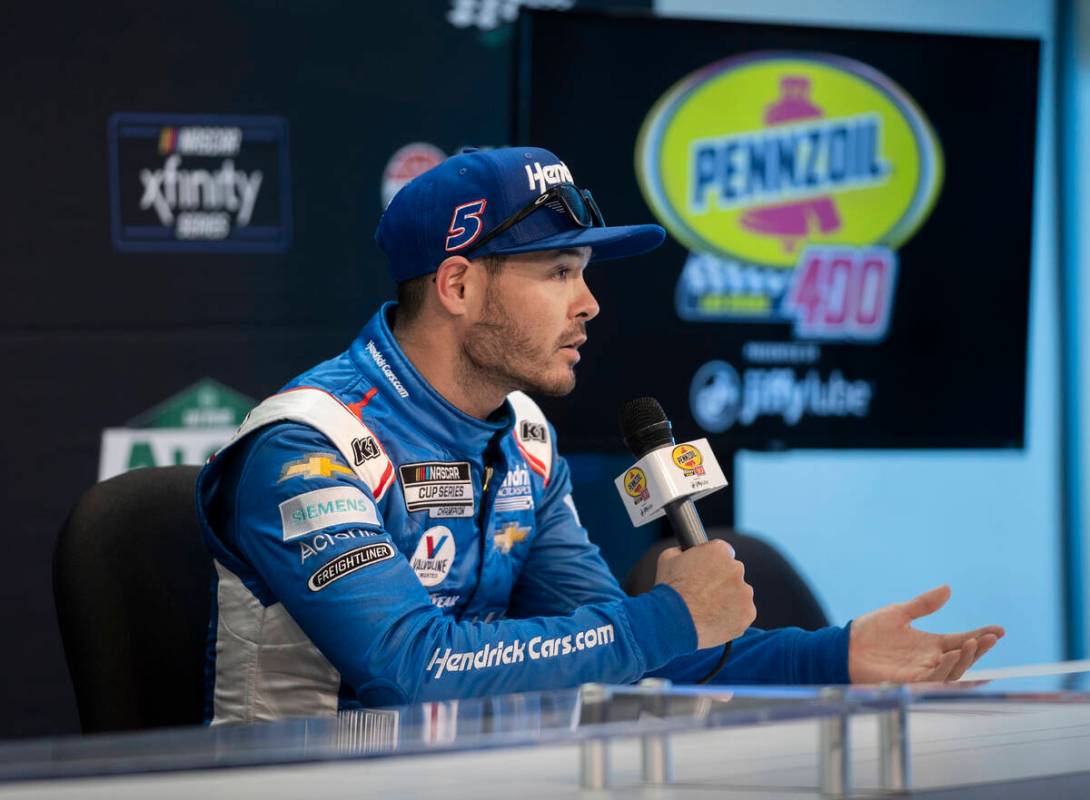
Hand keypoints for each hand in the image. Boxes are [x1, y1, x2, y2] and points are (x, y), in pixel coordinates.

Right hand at [655, 540, 755, 648]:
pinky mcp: (748, 613)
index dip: (713, 562)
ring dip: (729, 599)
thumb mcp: (668, 558)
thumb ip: (683, 551)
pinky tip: (715, 620)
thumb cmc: (668, 590)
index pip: (724, 551)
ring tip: (708, 610)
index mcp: (719, 551)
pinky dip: (733, 617)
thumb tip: (685, 551)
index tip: (706, 572)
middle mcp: (736, 568)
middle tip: (705, 593)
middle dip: (722, 580)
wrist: (673, 622)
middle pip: (733, 572)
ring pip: (740, 593)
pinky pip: (743, 613)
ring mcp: (744, 592)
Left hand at [849, 585, 1003, 683]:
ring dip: (965, 659)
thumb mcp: (899, 613)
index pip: (962, 641)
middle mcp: (931, 660)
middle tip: (990, 637)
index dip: (981, 636)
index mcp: (932, 645)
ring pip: (952, 671)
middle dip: (979, 649)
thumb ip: (924, 604)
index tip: (999, 630)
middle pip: (963, 658)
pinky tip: (949, 655)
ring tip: (972, 643)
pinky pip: (932, 679)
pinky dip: (944, 669)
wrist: (844, 646)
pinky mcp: (909, 682)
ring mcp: (921, 673)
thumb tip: (948, 589)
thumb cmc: (869, 632)